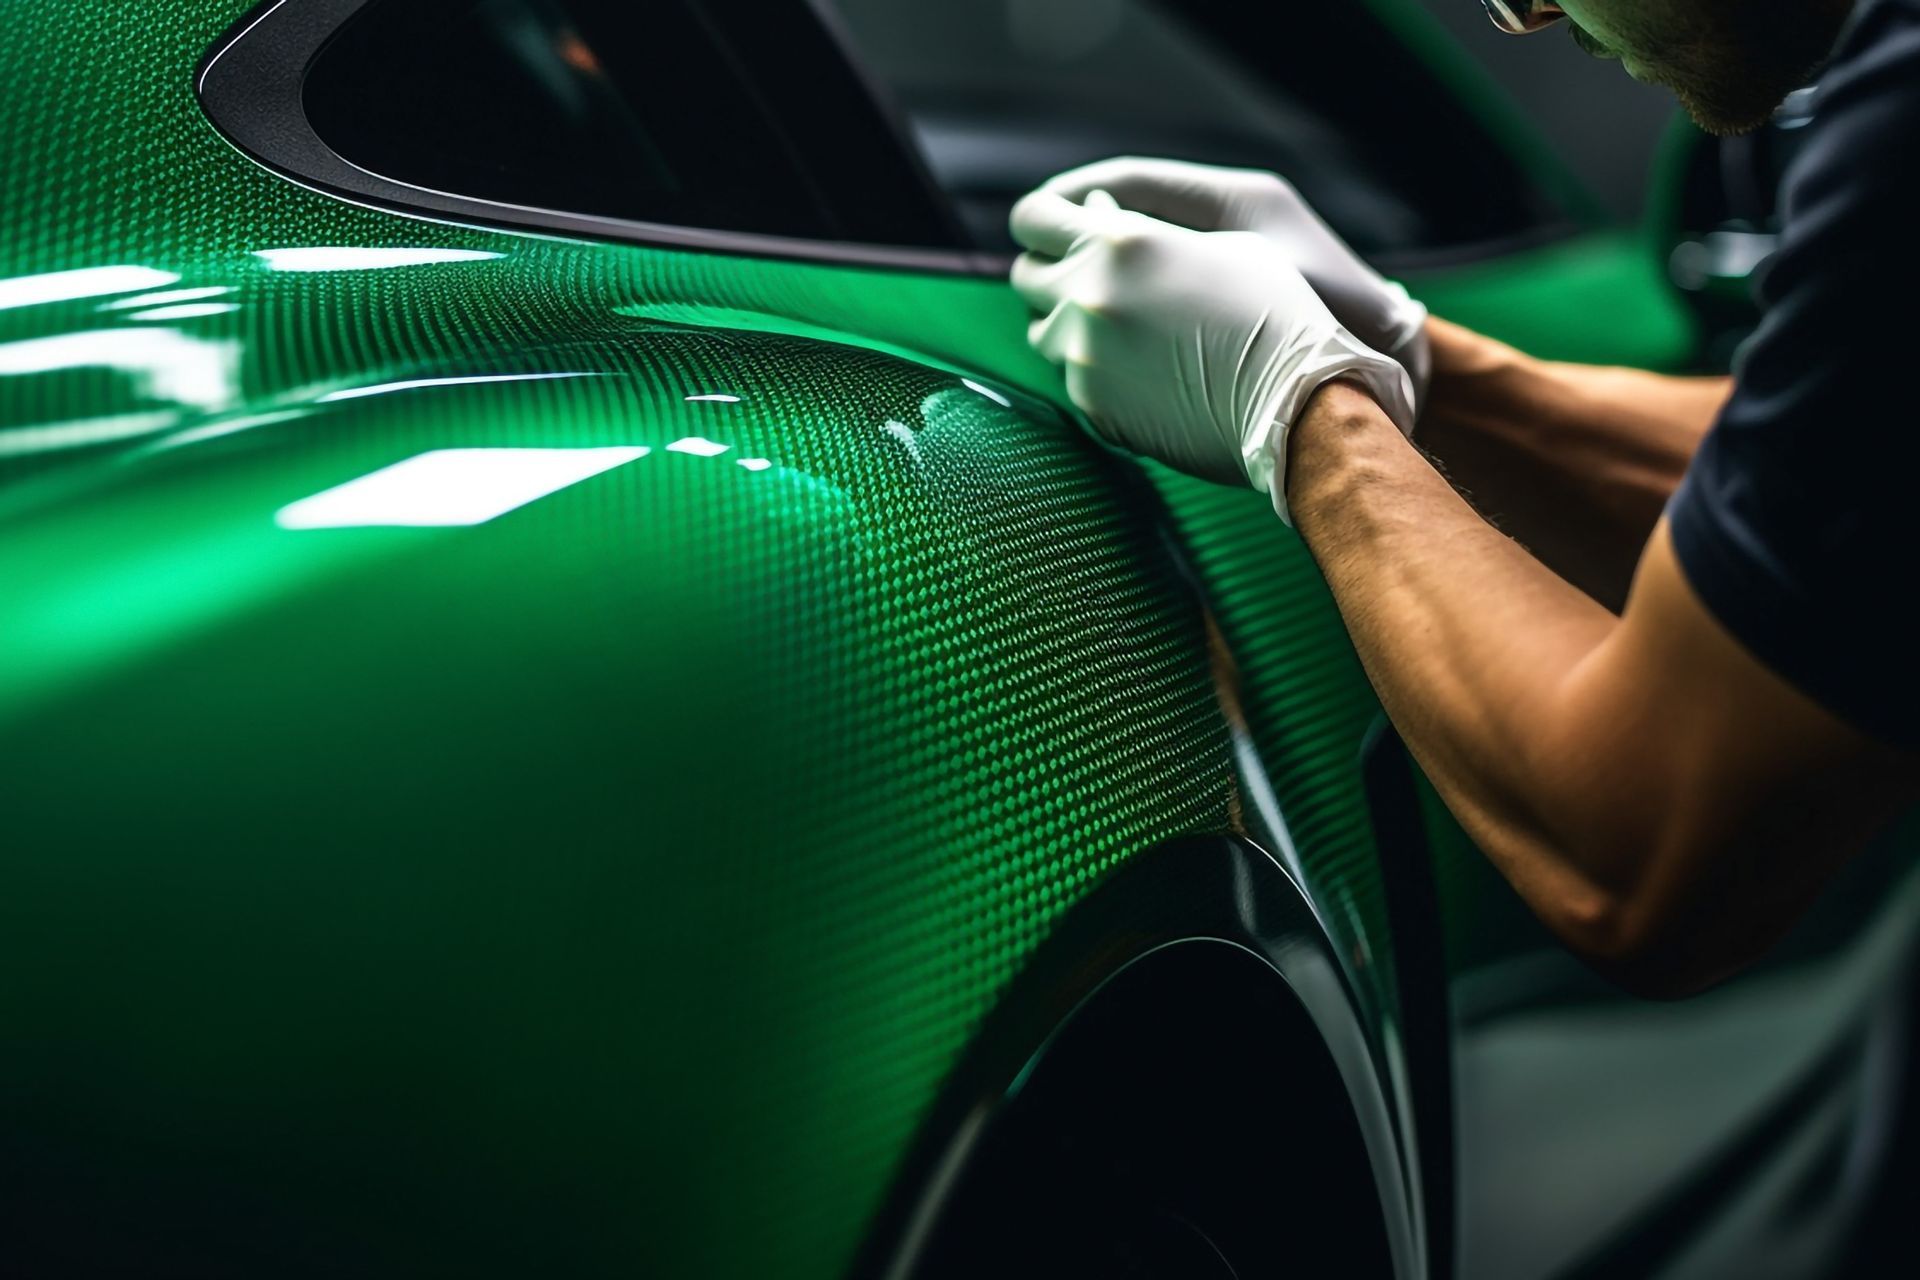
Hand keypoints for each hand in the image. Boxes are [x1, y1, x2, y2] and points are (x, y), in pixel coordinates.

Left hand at [1011, 188, 1415, 524]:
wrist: (1296, 402)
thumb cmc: (1276, 312)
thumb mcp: (1222, 244)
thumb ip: (1143, 226)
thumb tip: (1093, 215)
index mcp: (1119, 241)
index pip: (1034, 216)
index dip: (1039, 221)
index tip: (1050, 230)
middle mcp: (1089, 294)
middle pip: (1025, 277)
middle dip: (1049, 273)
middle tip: (1080, 279)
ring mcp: (1084, 354)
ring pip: (1041, 332)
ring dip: (1066, 324)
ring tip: (1116, 328)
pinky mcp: (1092, 404)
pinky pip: (1070, 377)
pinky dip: (1093, 369)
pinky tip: (1138, 369)